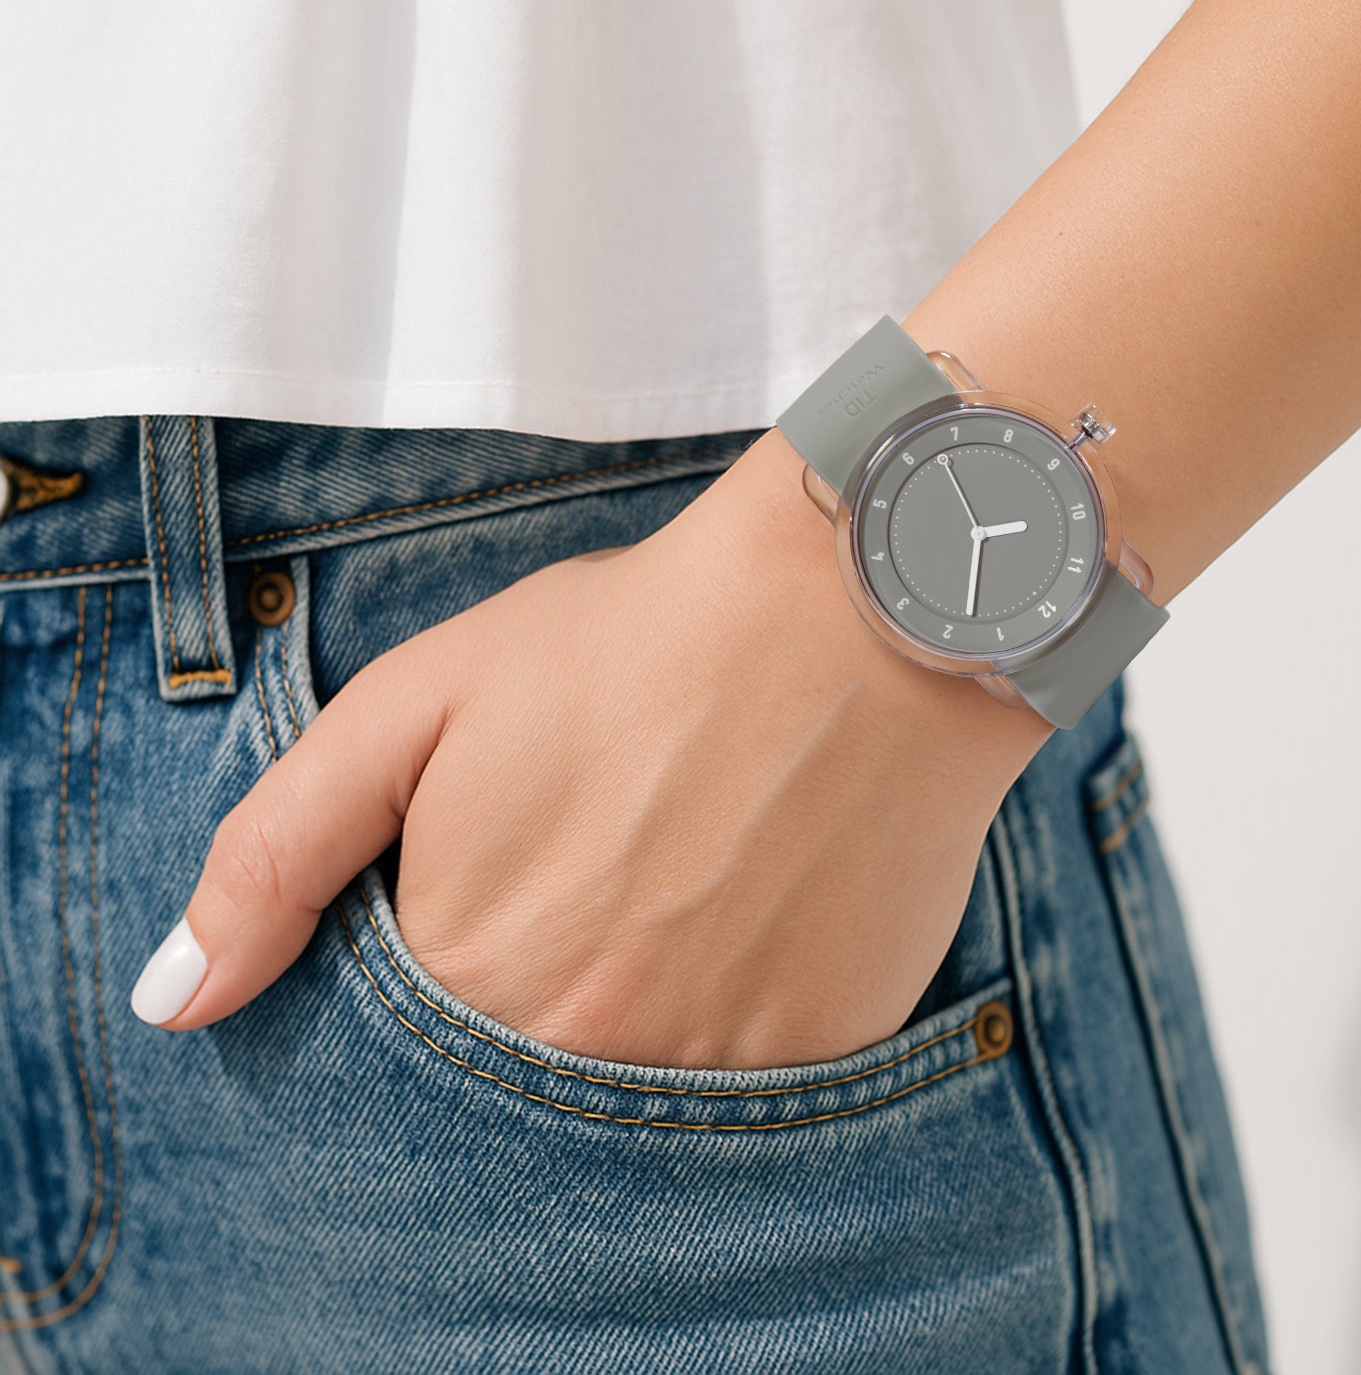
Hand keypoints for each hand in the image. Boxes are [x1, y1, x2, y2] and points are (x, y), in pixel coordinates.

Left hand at [130, 429, 1051, 1067]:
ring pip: (638, 1085)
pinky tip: (757, 900)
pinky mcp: (825, 1051)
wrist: (847, 615)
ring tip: (681, 874)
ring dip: (642, 998)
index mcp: (469, 977)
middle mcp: (587, 1053)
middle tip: (603, 866)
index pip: (405, 1050)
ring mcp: (715, 1070)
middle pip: (523, 1074)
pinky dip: (737, 1006)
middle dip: (542, 984)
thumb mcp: (413, 708)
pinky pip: (751, 1078)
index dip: (450, 950)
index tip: (504, 879)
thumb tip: (174, 1000)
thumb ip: (277, 855)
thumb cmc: (626, 644)